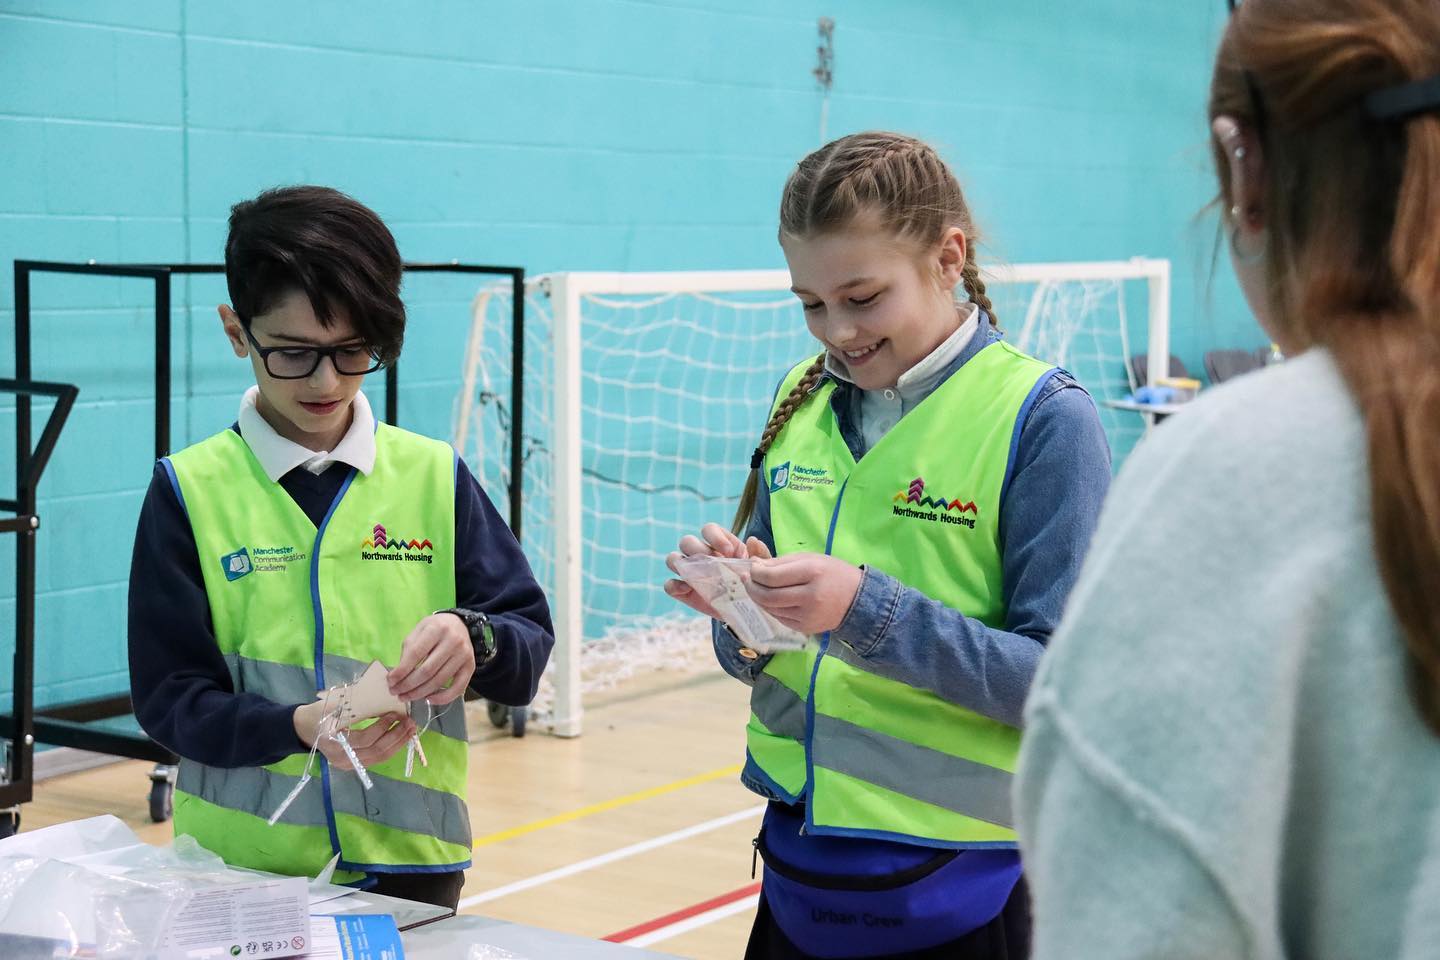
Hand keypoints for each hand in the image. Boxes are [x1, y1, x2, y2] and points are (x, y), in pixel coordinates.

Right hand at [293, 703, 415, 770]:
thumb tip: (385, 697)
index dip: (382, 727)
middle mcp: (340, 758)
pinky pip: (376, 759)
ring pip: (379, 758)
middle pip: (375, 752)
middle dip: (396, 737)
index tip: (395, 713)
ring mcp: (347, 764)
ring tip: (410, 729)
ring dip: (398, 743)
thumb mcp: (333, 704)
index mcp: (332, 742)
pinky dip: (391, 747)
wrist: (304, 728)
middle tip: (410, 722)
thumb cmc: (319, 712)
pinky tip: (401, 736)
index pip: (364, 739)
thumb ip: (356, 704)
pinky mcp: (353, 765)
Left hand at [387, 613, 477, 704]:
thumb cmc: (434, 629)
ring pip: (439, 681)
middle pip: (427, 671)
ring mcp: (464, 654)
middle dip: (408, 685)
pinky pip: (458, 688)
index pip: (415, 654)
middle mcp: (453, 641)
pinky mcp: (470, 666)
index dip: (401, 671)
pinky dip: (442, 698)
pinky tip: (428, 699)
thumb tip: (398, 676)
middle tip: (395, 692)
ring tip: (406, 697)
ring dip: (420, 693)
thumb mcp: (419, 631)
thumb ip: (409, 650)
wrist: (460, 624)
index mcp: (436, 628)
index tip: (390, 681)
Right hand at [663, 522, 772, 619]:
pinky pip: (669, 585)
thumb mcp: (762, 570)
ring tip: (699, 576)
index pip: (708, 529)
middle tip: (713, 565)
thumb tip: (752, 540)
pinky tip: (687, 589)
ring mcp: (689, 573)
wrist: (749, 610)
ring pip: (673, 558)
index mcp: (719, 544)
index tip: (730, 552)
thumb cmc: (754, 583)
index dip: (715, 537)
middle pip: (687, 542)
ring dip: (682, 564)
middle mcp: (700, 554)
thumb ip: (760, 555)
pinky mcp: (684, 592)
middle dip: (697, 549)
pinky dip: (673, 585)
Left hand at [745, 552, 862, 634]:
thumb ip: (781, 562)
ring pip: (771, 609)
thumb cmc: (833, 573)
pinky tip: (770, 599)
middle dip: (752, 587)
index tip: (752, 568)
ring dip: (758, 598)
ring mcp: (807, 615)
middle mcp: (809, 596)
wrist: (857, 600)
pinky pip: (780, 617)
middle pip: (768, 596)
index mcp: (811, 573)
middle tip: (746, 580)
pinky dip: (770, 608)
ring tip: (756, 588)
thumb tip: (754, 565)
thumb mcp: (810, 559)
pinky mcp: (805, 628)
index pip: (772, 577)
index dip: (756, 573)